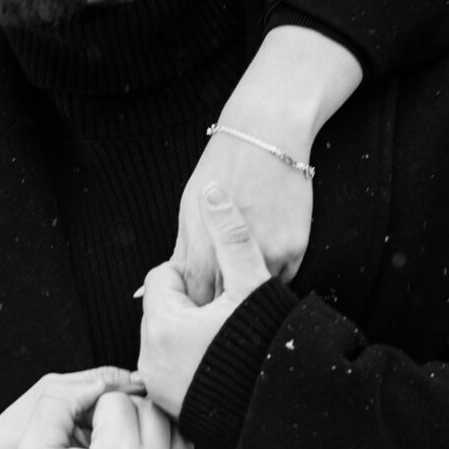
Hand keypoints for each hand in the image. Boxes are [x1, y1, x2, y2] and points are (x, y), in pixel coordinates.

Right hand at [17, 388, 212, 448]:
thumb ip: (57, 403)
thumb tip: (96, 382)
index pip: (119, 399)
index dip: (98, 409)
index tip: (89, 432)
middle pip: (153, 410)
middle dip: (128, 415)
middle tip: (109, 436)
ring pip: (180, 431)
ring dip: (156, 430)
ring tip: (130, 448)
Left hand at [140, 187, 273, 419]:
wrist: (287, 410)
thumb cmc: (269, 346)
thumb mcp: (253, 284)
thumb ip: (231, 235)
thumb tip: (214, 191)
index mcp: (164, 324)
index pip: (162, 278)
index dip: (195, 276)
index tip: (222, 289)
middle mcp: (151, 358)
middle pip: (163, 309)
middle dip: (191, 305)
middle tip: (228, 315)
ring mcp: (160, 386)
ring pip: (168, 338)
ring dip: (191, 332)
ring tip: (227, 338)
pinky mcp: (171, 406)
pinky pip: (174, 369)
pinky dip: (192, 361)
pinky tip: (224, 362)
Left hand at [172, 25, 352, 298]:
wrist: (266, 136)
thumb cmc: (219, 170)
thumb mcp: (189, 211)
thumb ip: (182, 255)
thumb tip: (153, 291)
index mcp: (204, 245)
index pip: (195, 294)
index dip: (194, 305)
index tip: (193, 313)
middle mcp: (236, 253)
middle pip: (224, 301)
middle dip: (218, 308)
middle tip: (216, 312)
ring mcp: (269, 251)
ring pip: (255, 295)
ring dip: (246, 299)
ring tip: (239, 295)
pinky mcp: (295, 249)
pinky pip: (280, 281)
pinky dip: (269, 280)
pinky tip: (262, 269)